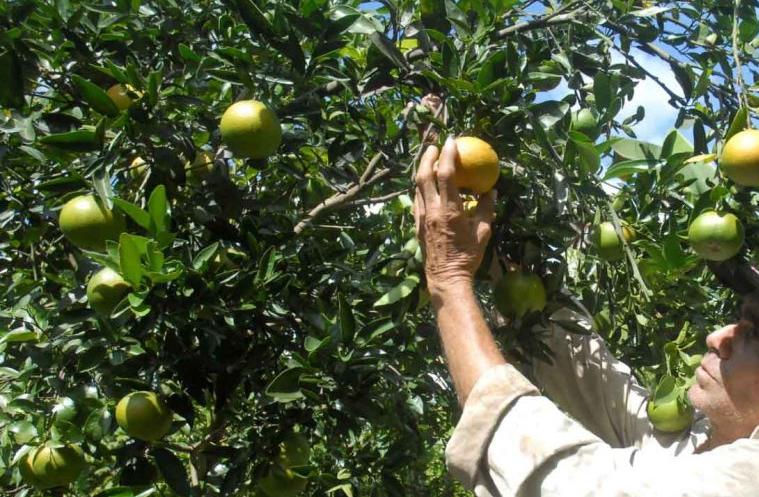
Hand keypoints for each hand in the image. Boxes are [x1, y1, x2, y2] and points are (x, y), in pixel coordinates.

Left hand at [413, 137, 495, 294]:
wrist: (446, 278)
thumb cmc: (468, 257)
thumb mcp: (483, 232)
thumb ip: (487, 209)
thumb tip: (491, 190)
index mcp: (450, 211)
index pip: (446, 175)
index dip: (448, 155)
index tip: (452, 141)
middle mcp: (432, 211)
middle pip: (424, 176)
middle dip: (428, 157)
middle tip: (435, 146)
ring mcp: (422, 218)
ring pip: (417, 188)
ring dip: (422, 171)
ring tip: (430, 161)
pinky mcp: (417, 226)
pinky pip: (416, 201)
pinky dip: (421, 189)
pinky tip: (427, 187)